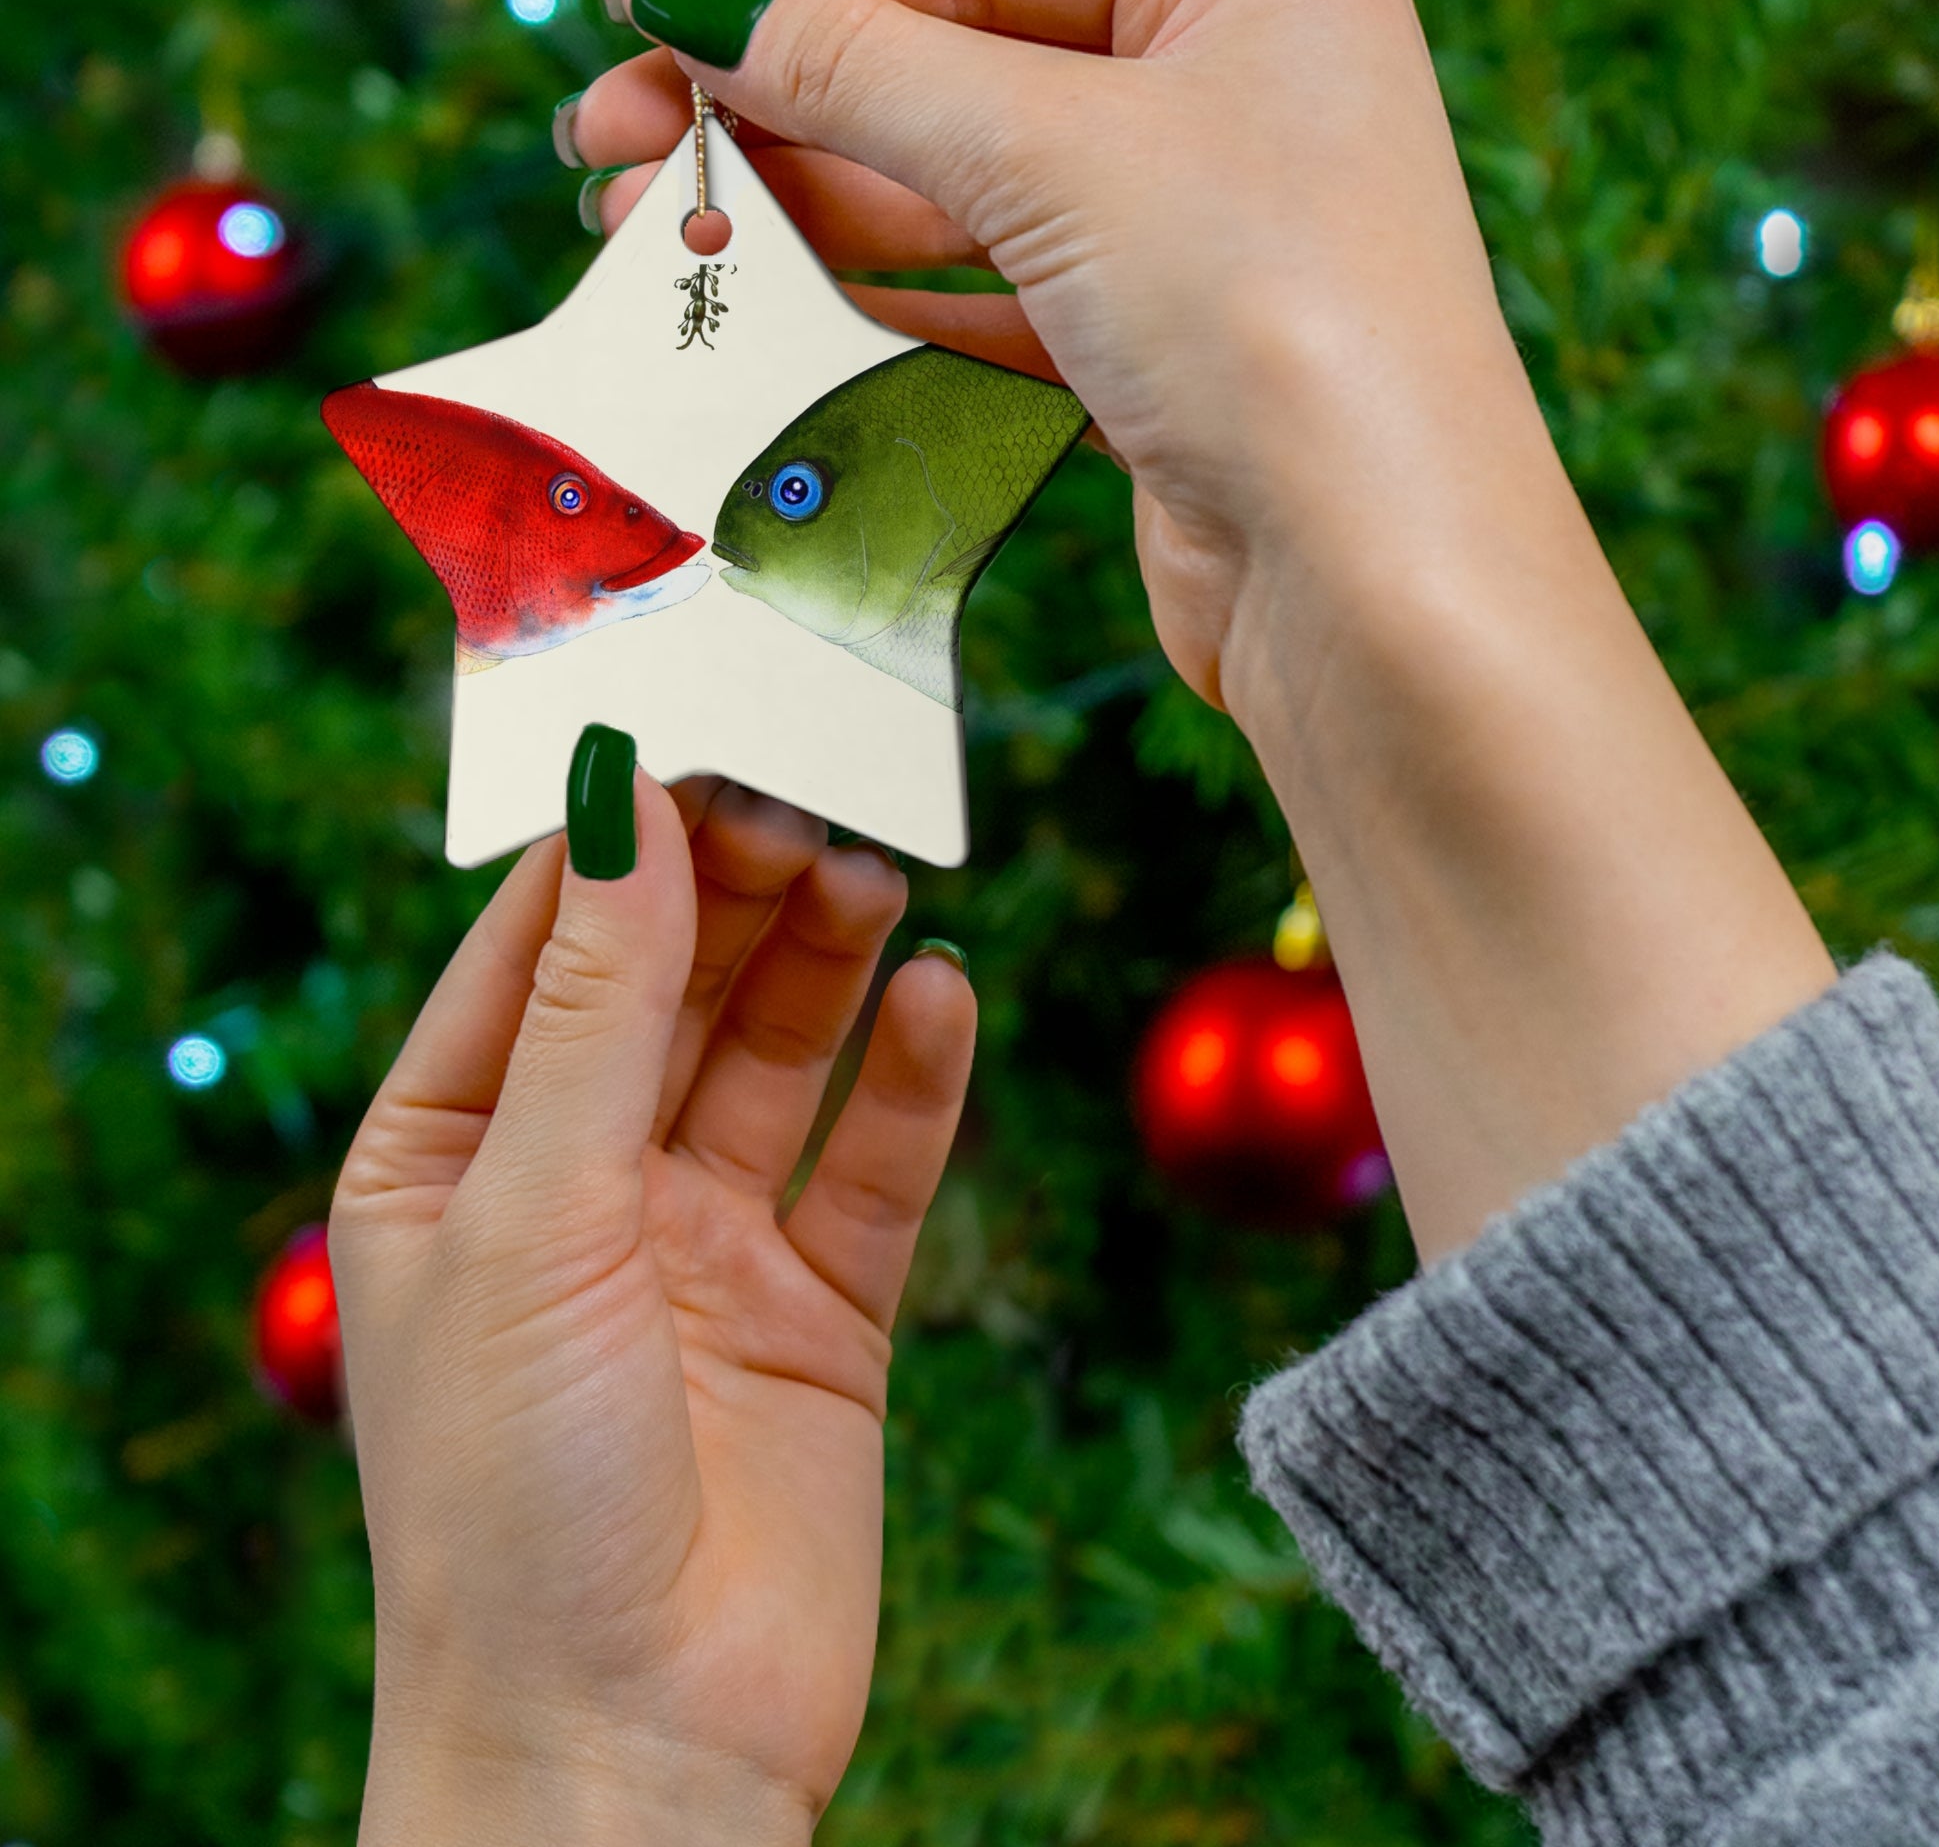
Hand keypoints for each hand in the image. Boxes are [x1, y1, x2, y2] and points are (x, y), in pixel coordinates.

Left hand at [330, 771, 973, 1843]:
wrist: (631, 1751)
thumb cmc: (513, 1499)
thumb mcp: (530, 1217)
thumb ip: (592, 1007)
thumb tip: (621, 802)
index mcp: (451, 1158)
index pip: (536, 950)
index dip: (615, 843)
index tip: (696, 735)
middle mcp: (578, 1188)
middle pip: (671, 986)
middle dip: (733, 891)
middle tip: (808, 801)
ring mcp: (705, 1247)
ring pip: (778, 1054)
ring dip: (826, 961)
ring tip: (875, 874)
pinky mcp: (821, 1312)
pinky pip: (874, 1164)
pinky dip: (913, 1079)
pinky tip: (944, 997)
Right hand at [569, 0, 1523, 710]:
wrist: (1377, 588)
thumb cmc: (1273, 321)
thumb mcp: (1054, 152)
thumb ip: (863, 68)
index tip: (644, 1)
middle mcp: (1233, 85)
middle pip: (955, 63)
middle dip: (780, 100)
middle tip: (611, 138)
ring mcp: (1198, 228)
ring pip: (962, 190)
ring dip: (809, 206)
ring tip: (658, 226)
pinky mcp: (1160, 356)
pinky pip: (992, 300)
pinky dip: (881, 302)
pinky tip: (770, 304)